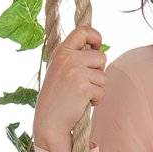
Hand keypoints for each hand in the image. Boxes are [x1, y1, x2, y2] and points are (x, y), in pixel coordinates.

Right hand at [33, 24, 107, 148]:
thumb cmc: (57, 97)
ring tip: (81, 95)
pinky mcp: (83, 87)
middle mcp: (67, 58)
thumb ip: (75, 58)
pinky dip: (96, 99)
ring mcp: (75, 72)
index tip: (97, 45)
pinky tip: (82, 104)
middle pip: (101, 56)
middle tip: (85, 83)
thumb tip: (98, 49)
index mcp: (61, 51)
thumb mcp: (60, 70)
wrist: (49, 121)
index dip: (95, 36)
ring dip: (97, 88)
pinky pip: (102, 90)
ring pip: (103, 75)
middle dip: (99, 71)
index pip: (83, 31)